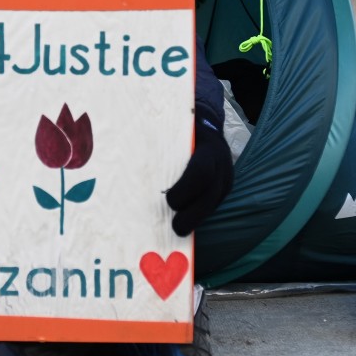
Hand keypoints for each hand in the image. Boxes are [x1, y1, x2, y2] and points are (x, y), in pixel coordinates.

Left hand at [165, 120, 232, 236]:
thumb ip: (160, 144)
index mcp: (207, 148)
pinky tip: (183, 223)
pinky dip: (197, 217)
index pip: (201, 172)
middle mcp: (221, 166)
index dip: (185, 190)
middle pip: (210, 196)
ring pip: (213, 205)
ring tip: (177, 231)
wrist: (208, 124)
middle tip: (175, 228)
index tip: (169, 201)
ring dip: (195, 220)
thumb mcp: (174, 130)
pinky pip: (212, 206)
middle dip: (192, 216)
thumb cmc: (183, 128)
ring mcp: (225, 179)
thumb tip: (129, 156)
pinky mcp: (223, 190)